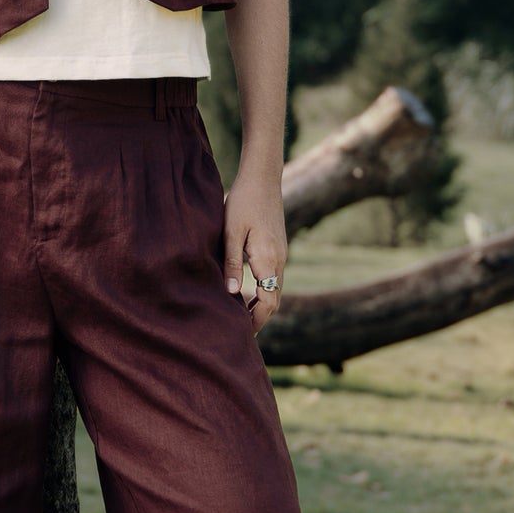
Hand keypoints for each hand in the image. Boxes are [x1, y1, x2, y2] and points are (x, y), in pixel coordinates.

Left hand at [223, 167, 286, 333]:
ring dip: (261, 306)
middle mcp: (280, 260)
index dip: (255, 321)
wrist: (262, 178)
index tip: (241, 335)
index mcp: (269, 260)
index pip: (267, 302)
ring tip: (241, 319)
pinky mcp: (277, 248)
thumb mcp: (231, 232)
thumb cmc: (243, 202)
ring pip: (275, 290)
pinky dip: (263, 292)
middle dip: (259, 318)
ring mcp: (281, 254)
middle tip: (240, 334)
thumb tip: (232, 294)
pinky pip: (273, 278)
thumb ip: (232, 263)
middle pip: (274, 301)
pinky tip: (247, 294)